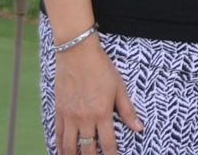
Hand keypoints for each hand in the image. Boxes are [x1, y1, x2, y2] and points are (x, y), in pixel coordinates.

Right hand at [53, 37, 142, 153]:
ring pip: (69, 146)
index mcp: (102, 113)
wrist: (77, 53)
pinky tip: (62, 152)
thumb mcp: (119, 87)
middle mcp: (84, 118)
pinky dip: (59, 146)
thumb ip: (127, 110)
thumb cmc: (102, 68)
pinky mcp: (58, 111)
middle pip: (87, 149)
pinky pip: (58, 134)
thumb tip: (138, 128)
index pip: (107, 143)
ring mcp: (69, 116)